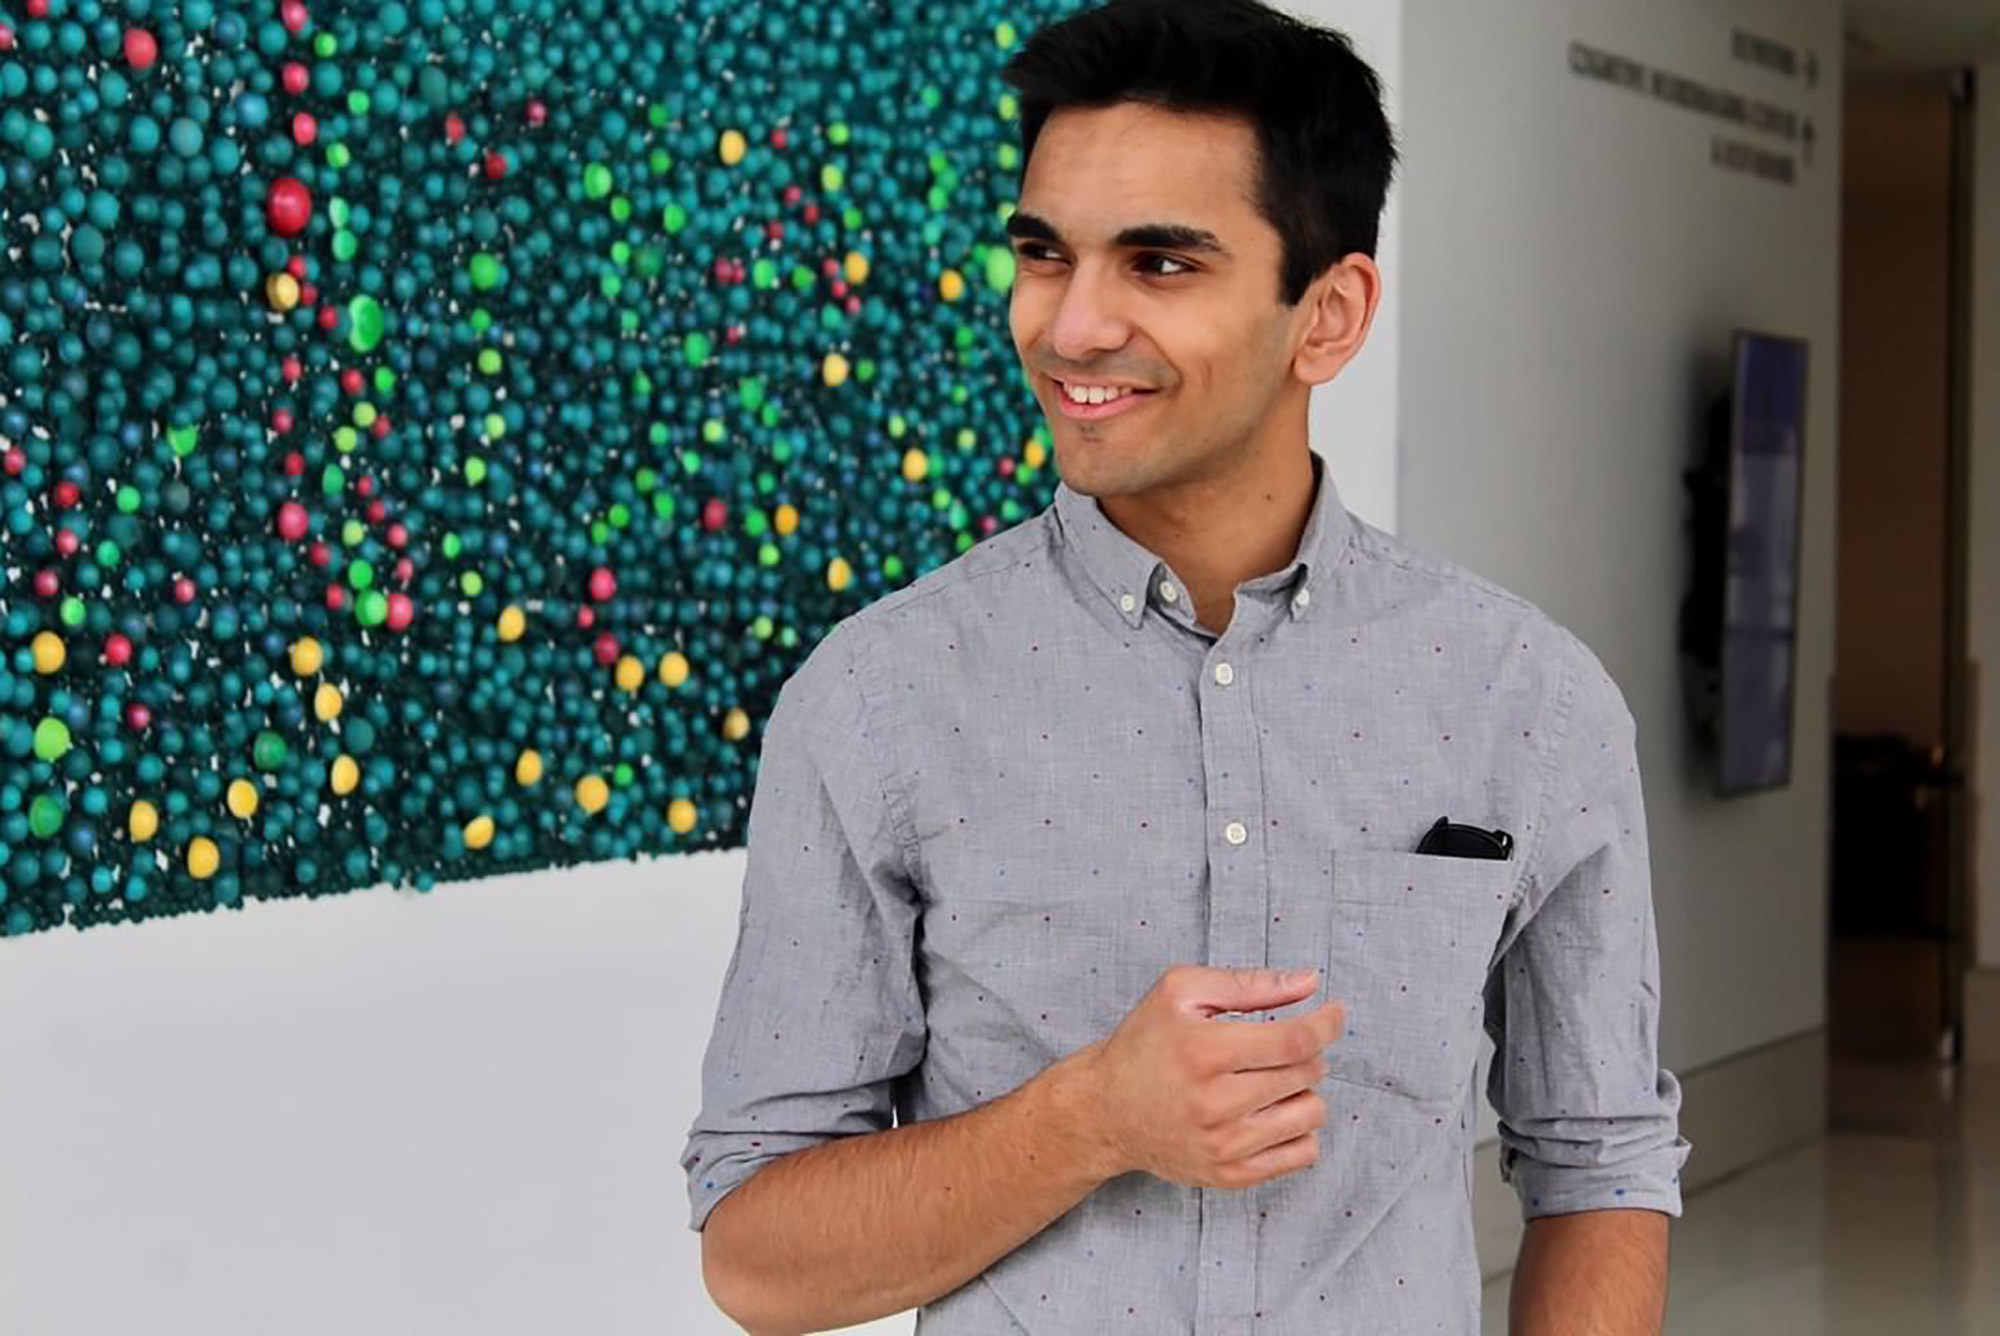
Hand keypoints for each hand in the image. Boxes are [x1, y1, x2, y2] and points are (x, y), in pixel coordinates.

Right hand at [1080, 966, 1343, 1189]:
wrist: (1105, 1111)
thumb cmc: (1144, 1044)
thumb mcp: (1181, 991)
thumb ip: (1248, 984)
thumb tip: (1308, 982)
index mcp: (1205, 1051)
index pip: (1296, 1040)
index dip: (1327, 1023)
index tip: (1335, 1013)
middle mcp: (1215, 1103)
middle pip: (1306, 1074)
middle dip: (1307, 1052)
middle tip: (1280, 1045)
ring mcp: (1224, 1145)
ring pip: (1311, 1114)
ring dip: (1303, 1091)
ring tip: (1272, 1081)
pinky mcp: (1228, 1175)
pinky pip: (1302, 1155)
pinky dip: (1299, 1129)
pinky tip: (1271, 1112)